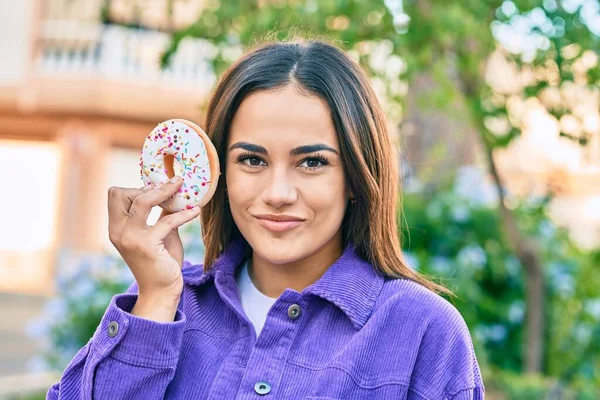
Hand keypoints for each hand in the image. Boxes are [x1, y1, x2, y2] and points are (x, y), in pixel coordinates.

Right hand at [107, 176, 200, 318]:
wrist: (161, 291)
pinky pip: (167, 220)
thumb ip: (160, 214)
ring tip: (181, 186)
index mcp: (117, 227)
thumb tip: (172, 192)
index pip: (115, 195)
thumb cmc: (161, 261)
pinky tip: (196, 211)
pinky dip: (184, 214)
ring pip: (142, 201)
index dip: (136, 187)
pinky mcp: (147, 245)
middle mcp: (118, 231)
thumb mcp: (159, 233)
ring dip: (164, 191)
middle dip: (145, 187)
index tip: (158, 189)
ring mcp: (130, 238)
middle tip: (170, 188)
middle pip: (120, 193)